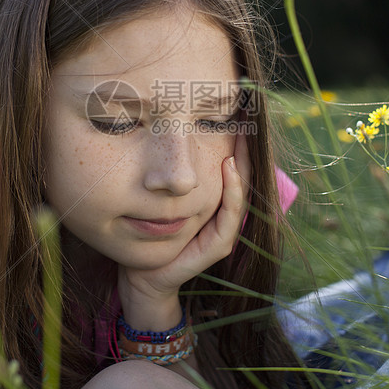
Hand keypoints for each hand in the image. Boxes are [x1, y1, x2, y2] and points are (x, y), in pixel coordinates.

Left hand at [117, 131, 251, 330]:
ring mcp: (223, 231)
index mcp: (214, 202)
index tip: (238, 111)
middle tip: (248, 115)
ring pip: (242, 193)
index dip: (236, 141)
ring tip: (243, 135)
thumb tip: (165, 130)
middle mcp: (223, 215)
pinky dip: (232, 192)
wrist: (140, 276)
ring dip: (244, 163)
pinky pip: (229, 218)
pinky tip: (227, 168)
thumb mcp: (158, 196)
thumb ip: (168, 171)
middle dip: (246, 146)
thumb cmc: (147, 233)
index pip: (231, 166)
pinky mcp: (216, 247)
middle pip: (242, 175)